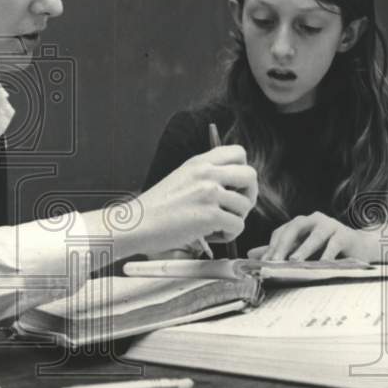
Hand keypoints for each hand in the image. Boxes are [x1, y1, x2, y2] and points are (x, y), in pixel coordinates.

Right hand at [135, 145, 256, 254]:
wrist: (137, 224)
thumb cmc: (155, 207)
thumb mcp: (181, 177)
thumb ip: (205, 175)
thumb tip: (231, 185)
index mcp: (199, 162)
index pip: (238, 152)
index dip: (242, 170)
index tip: (234, 186)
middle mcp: (206, 173)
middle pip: (250, 175)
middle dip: (248, 194)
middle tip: (235, 207)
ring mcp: (209, 193)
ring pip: (246, 205)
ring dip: (235, 219)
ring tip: (216, 226)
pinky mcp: (210, 216)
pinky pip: (238, 226)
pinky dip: (229, 235)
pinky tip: (212, 235)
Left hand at [248, 212, 378, 261]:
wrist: (357, 247)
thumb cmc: (326, 247)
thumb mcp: (302, 248)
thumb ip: (279, 250)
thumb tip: (251, 254)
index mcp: (300, 223)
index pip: (282, 232)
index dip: (272, 247)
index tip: (264, 263)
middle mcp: (313, 220)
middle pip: (294, 228)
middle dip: (283, 245)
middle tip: (275, 261)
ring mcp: (330, 225)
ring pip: (315, 235)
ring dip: (304, 248)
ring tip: (294, 261)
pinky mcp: (345, 234)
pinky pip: (335, 243)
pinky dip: (328, 254)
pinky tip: (322, 264)